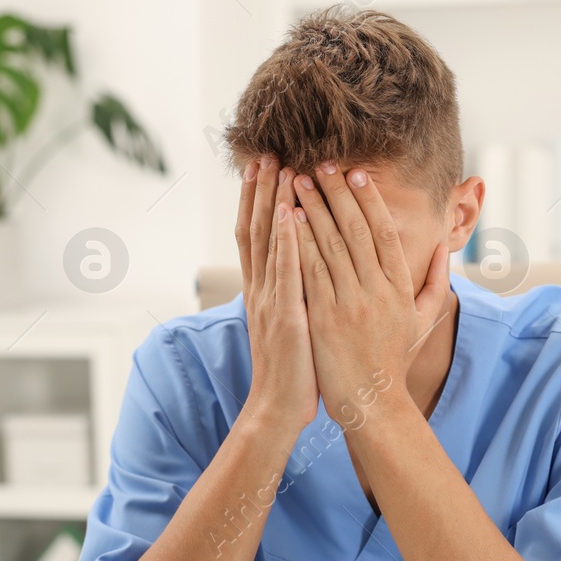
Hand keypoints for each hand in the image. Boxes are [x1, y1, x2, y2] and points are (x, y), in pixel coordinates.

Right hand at [234, 158, 317, 436]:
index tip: (265, 166)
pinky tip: (292, 217)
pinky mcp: (287, 317)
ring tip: (277, 169)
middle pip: (257, 229)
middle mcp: (262, 289)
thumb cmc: (294, 367)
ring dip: (272, 205)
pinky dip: (287, 244)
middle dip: (260, 190)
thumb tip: (303, 263)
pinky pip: (286, 274)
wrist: (278, 407)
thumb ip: (294, 289)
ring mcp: (272, 301)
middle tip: (265, 153)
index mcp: (265, 289)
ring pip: (269, 244)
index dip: (260, 199)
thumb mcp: (292, 320)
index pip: (258, 234)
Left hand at [291, 164, 450, 421]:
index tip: (357, 174)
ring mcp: (349, 304)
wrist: (371, 402)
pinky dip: (299, 243)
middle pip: (355, 230)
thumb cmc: (393, 360)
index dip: (370, 200)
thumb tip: (445, 246)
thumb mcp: (423, 321)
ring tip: (298, 182)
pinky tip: (287, 220)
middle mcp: (376, 291)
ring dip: (313, 209)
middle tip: (320, 165)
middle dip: (336, 194)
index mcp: (399, 288)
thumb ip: (435, 281)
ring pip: (330, 246)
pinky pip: (310, 273)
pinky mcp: (324, 319)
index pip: (384, 233)